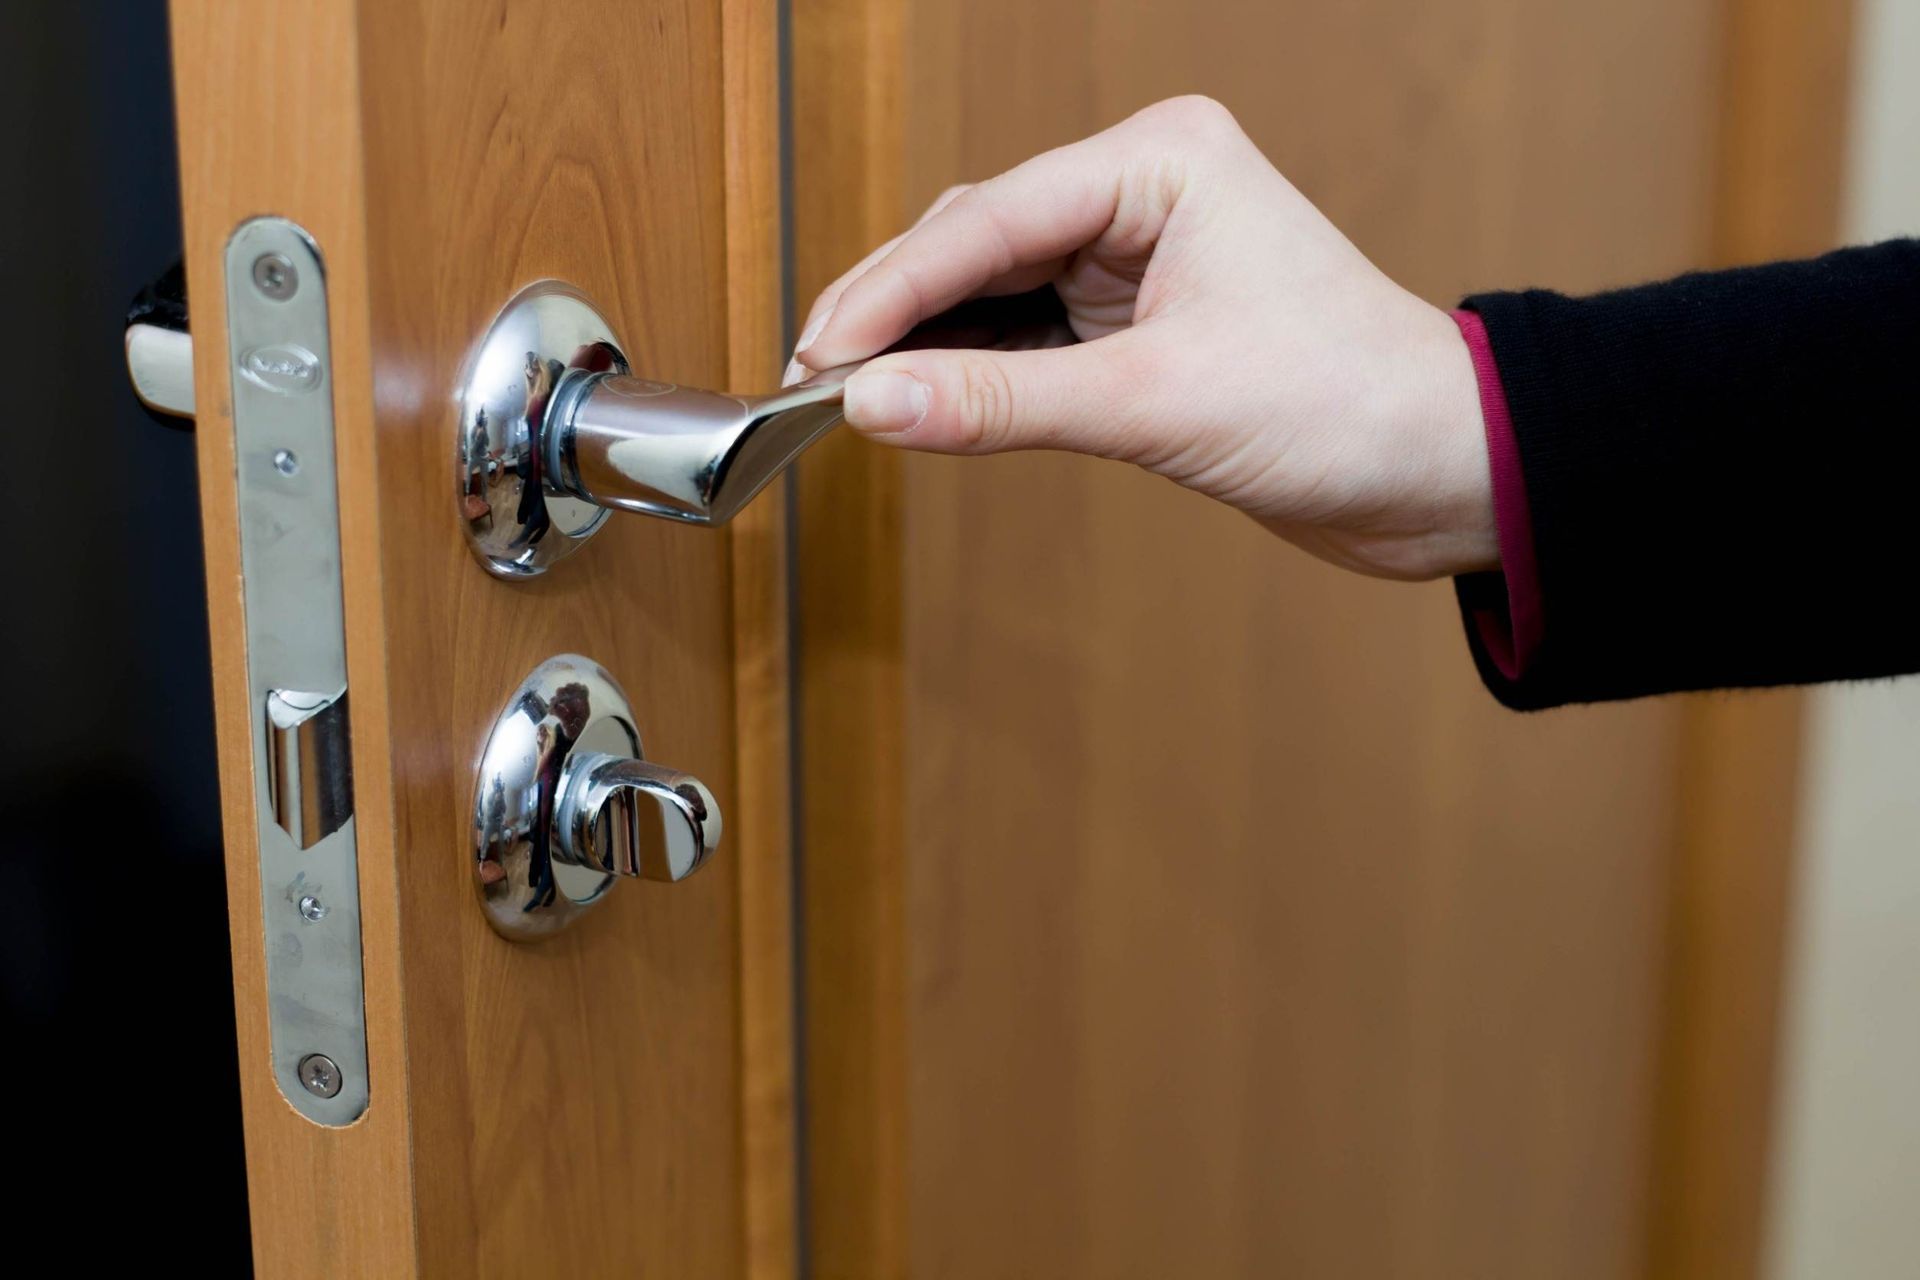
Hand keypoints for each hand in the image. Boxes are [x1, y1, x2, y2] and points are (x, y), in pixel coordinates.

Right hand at [787, 96, 1494, 580]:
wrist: (1440, 473)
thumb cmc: (1349, 406)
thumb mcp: (1157, 405)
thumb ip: (1003, 404)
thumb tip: (876, 402)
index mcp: (1163, 161)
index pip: (991, 219)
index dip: (893, 290)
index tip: (819, 351)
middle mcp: (1145, 193)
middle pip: (977, 242)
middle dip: (898, 313)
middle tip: (816, 378)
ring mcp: (1139, 258)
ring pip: (993, 291)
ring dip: (930, 347)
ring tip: (853, 397)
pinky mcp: (1139, 323)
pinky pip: (1027, 339)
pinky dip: (976, 376)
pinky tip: (926, 405)